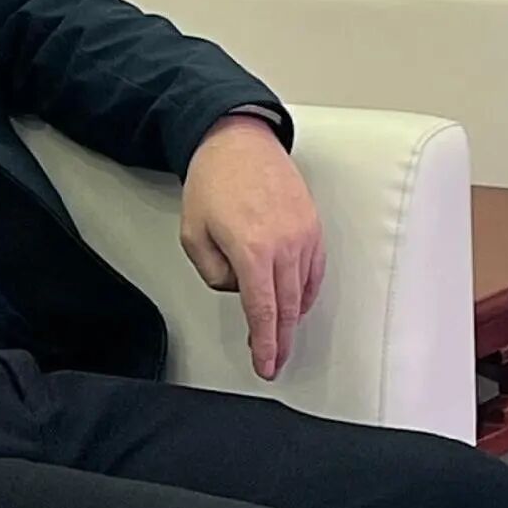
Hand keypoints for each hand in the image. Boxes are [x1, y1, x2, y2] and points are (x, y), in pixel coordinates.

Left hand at [182, 113, 323, 379]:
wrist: (238, 142)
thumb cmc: (213, 182)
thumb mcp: (193, 236)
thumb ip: (214, 274)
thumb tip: (238, 289)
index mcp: (252, 249)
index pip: (263, 312)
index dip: (265, 344)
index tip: (266, 365)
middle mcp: (285, 243)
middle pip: (288, 307)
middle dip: (281, 340)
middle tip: (274, 361)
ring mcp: (304, 233)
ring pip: (303, 290)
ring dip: (292, 316)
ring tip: (280, 334)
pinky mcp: (313, 224)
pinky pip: (315, 269)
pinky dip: (306, 291)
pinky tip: (297, 301)